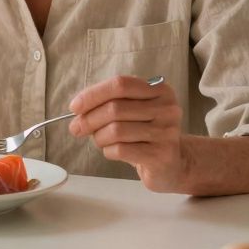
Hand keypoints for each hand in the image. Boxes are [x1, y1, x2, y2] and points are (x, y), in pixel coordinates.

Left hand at [68, 75, 186, 191]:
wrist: (173, 164)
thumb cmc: (146, 134)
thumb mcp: (133, 111)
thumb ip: (110, 104)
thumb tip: (78, 110)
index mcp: (159, 90)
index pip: (120, 85)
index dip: (93, 94)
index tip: (75, 107)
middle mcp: (167, 108)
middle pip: (115, 108)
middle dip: (89, 119)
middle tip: (76, 128)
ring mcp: (166, 132)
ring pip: (116, 130)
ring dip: (98, 137)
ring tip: (99, 141)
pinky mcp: (160, 155)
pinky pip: (121, 150)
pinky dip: (108, 151)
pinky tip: (112, 151)